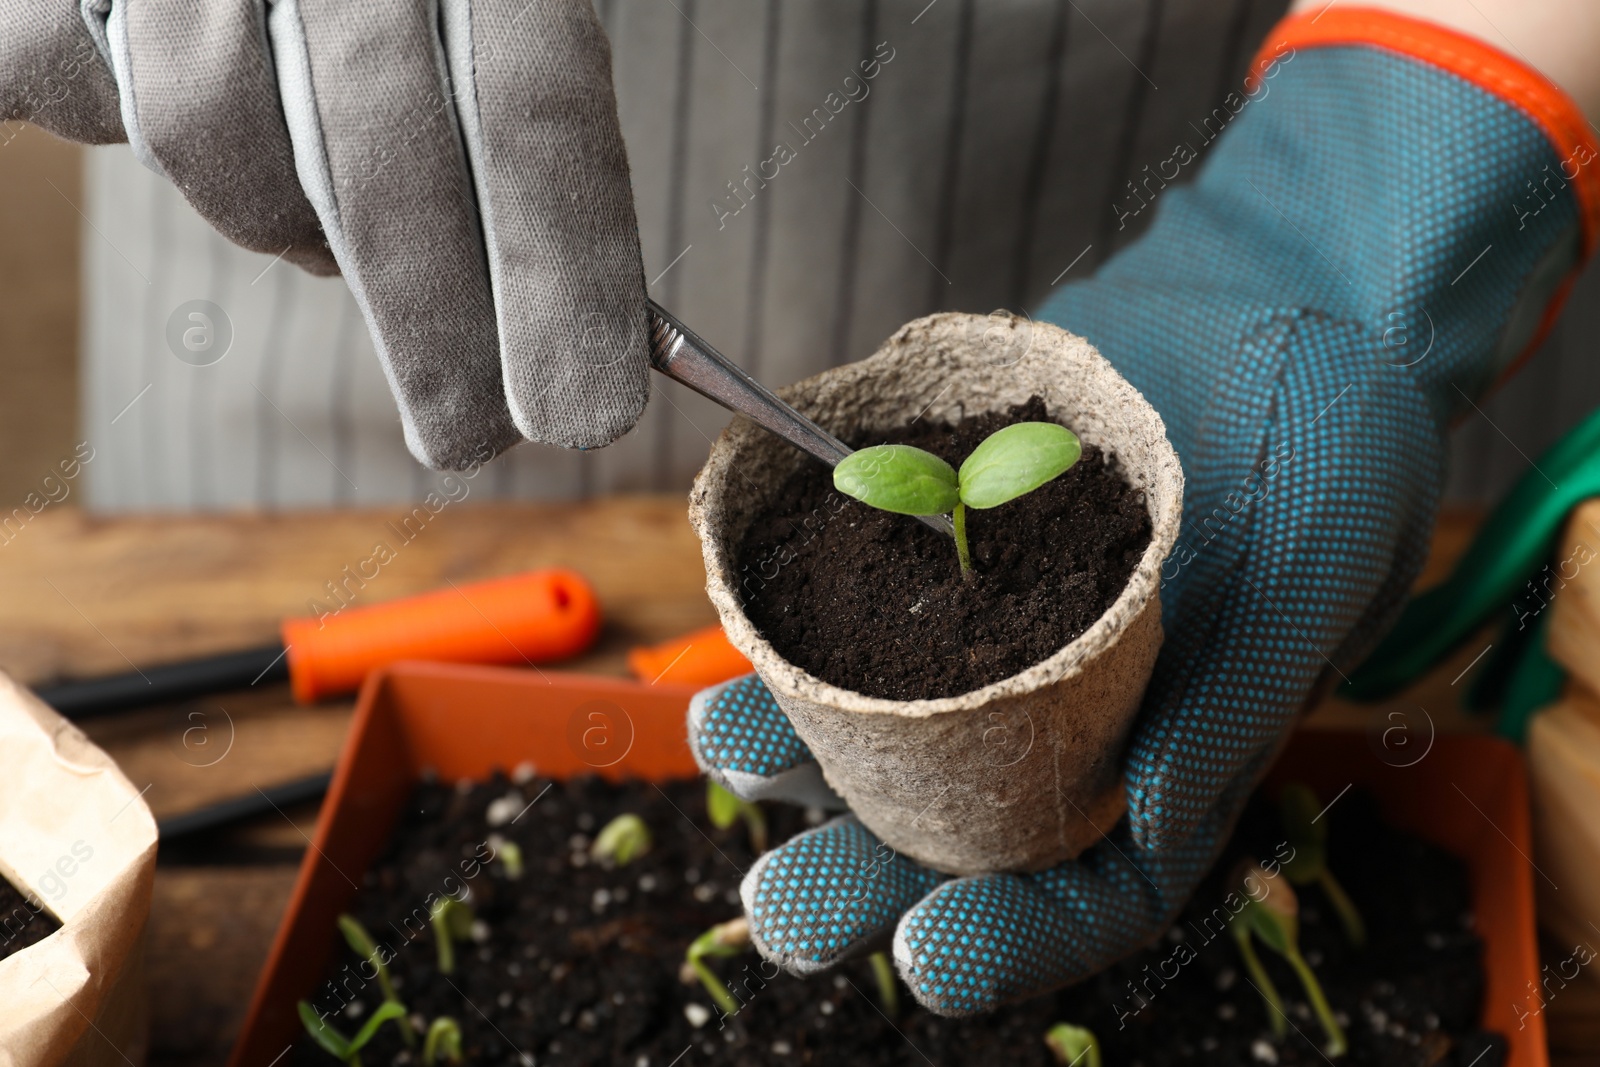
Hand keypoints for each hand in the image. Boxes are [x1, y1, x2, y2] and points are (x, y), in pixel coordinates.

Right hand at [2, 0, 647, 467]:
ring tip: (321, 207)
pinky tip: (161, 87)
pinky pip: (68, 82)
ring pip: (218, 137)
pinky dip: (103, 114)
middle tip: (472, 432)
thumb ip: (535, 116)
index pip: (535, 109)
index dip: (562, 273)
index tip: (581, 413)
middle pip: (384, 155)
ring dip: (282, 218)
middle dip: (435, 323)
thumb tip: (592, 325)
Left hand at [690, 9, 1596, 1014]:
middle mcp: (1082, 700)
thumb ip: (1236, 702)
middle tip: (785, 906)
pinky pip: (875, 603)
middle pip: (966, 820)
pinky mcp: (960, 532)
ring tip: (732, 756)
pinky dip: (811, 630)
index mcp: (1179, 746)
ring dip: (811, 752)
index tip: (930, 957)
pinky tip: (747, 644)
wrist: (1284, 281)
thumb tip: (1150, 825)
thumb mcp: (1311, 568)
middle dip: (870, 869)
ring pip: (898, 720)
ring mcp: (1012, 619)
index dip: (1016, 935)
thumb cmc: (1335, 426)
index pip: (1094, 882)